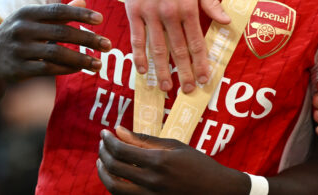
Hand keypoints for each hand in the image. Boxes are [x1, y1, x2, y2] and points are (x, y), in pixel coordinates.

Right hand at [0, 0, 110, 81]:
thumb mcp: (31, 18)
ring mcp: (18, 50)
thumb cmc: (16, 33)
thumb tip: (84, 2)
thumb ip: (58, 12)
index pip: (58, 11)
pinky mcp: (16, 70)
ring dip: (80, 59)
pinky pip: (47, 69)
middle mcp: (21, 29)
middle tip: (108, 45)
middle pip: (61, 33)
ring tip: (98, 63)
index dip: (80, 15)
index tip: (100, 20)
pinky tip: (79, 69)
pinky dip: (66, 69)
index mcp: (26, 13)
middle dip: (87, 40)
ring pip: (55, 54)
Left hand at [97, 126, 248, 193]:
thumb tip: (119, 130)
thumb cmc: (197, 164)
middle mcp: (152, 181)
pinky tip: (115, 175)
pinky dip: (115, 186)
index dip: (109, 141)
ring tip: (102, 161)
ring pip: (114, 188)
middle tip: (102, 144)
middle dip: (103, 154)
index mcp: (159, 161)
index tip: (104, 133)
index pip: (122, 150)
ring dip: (104, 173)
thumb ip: (145, 140)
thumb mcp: (174, 146)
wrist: (215, 190)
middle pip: (114, 168)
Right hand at [123, 0, 229, 93]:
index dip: (201, 62)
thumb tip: (227, 22)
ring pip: (157, 48)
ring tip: (166, 87)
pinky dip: (140, 55)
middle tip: (188, 90)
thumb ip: (211, 2)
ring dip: (162, 70)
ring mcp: (149, 13)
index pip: (196, 42)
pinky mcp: (133, 10)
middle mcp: (169, 13)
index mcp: (188, 6)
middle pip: (177, 50)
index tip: (205, 78)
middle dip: (184, 72)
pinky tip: (143, 69)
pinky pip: (137, 38)